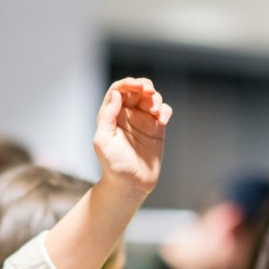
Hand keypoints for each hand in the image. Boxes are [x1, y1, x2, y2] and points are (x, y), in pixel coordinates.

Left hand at [94, 77, 171, 195]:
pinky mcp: (156, 129)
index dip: (127, 83)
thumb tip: (116, 94)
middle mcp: (127, 115)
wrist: (130, 184)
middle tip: (149, 92)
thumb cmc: (113, 165)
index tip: (136, 86)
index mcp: (111, 115)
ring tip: (155, 111)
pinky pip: (163, 111)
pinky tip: (162, 120)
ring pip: (152, 98)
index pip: (118, 91)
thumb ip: (107, 116)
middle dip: (144, 86)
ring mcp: (142, 121)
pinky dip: (165, 111)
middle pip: (137, 90)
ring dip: (155, 98)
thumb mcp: (103, 140)